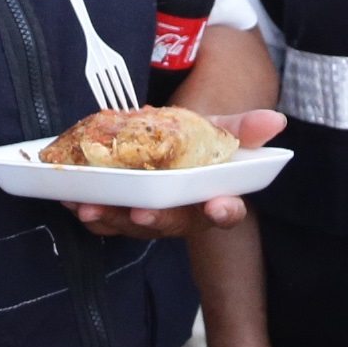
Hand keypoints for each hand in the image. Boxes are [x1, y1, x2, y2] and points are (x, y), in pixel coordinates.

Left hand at [66, 110, 286, 238]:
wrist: (161, 142)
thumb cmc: (194, 142)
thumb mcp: (216, 129)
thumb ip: (241, 129)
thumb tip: (276, 120)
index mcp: (212, 196)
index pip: (227, 211)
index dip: (224, 211)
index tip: (219, 205)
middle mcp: (181, 214)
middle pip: (173, 223)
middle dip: (156, 219)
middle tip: (141, 212)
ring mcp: (149, 217)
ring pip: (133, 226)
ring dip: (112, 219)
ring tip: (90, 206)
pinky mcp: (120, 214)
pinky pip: (105, 220)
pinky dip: (89, 211)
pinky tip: (71, 200)